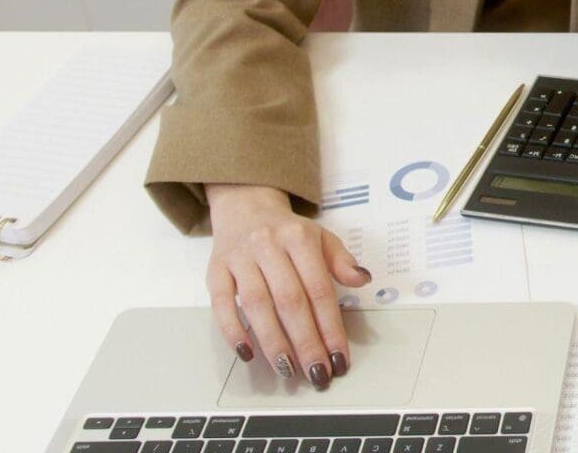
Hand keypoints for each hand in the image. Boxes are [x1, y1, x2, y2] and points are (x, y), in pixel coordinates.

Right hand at [205, 184, 370, 390]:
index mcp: (300, 238)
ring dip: (273, 341)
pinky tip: (248, 353)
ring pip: (257, 305)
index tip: (339, 356)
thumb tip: (362, 280)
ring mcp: (240, 259)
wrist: (245, 206)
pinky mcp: (215, 270)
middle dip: (305, 341)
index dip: (330, 326)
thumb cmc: (287, 231)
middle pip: (290, 301)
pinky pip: (222, 304)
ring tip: (288, 369)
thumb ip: (341, 260)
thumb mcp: (321, 236)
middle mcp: (269, 246)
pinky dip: (233, 331)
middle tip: (316, 372)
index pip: (319, 289)